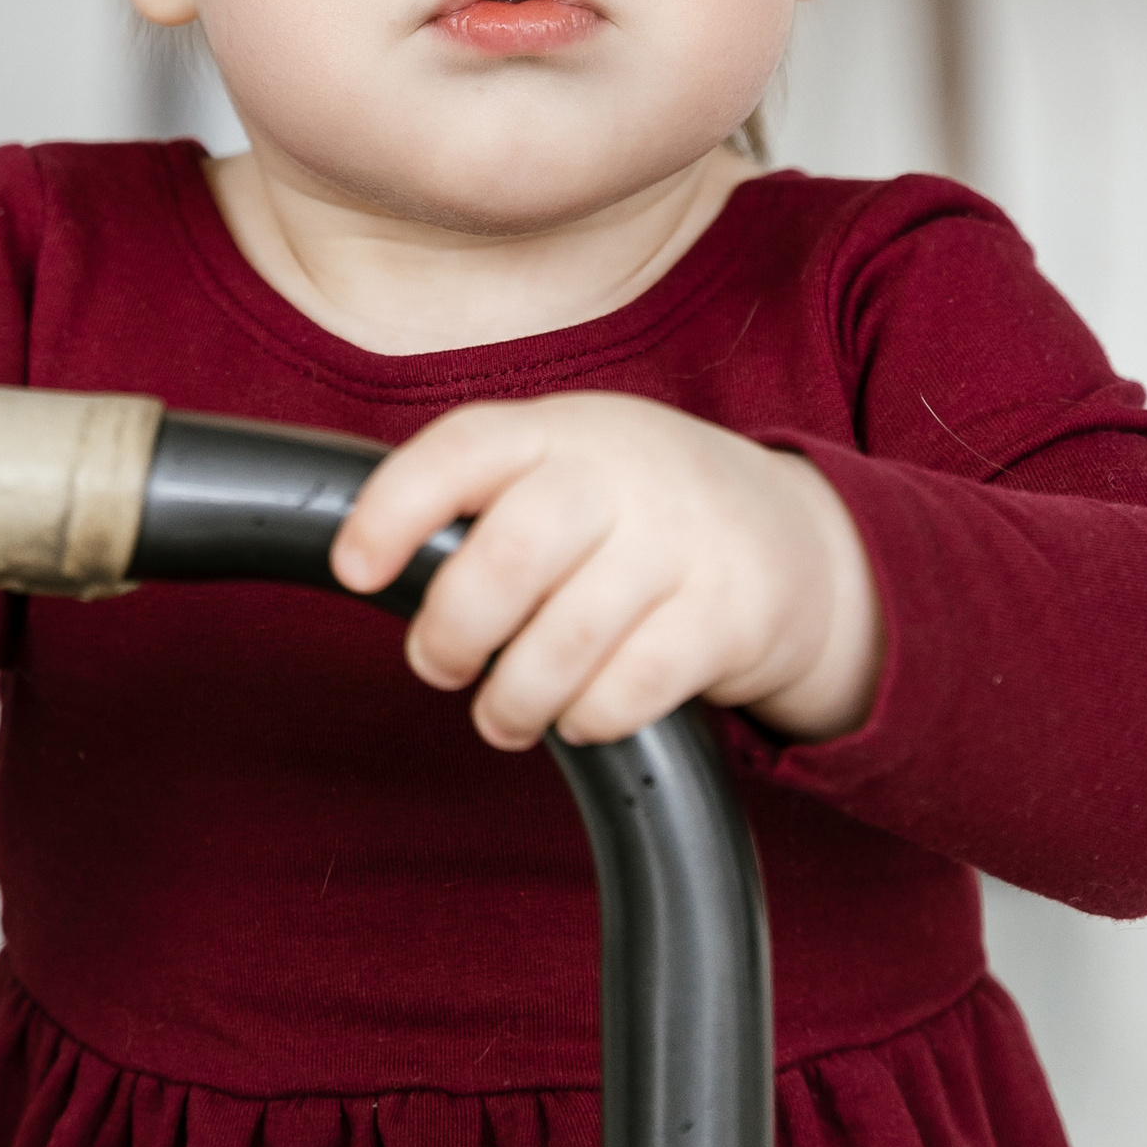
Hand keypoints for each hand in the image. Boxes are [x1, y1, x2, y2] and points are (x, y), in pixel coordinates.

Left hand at [329, 390, 883, 750]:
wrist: (792, 536)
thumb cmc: (636, 509)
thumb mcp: (566, 464)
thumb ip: (485, 498)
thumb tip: (374, 566)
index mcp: (560, 429)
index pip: (463, 448)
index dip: (395, 508)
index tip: (354, 570)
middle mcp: (622, 474)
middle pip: (511, 553)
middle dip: (454, 631)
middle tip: (440, 665)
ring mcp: (683, 541)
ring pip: (568, 639)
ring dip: (514, 699)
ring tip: (503, 715)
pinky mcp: (730, 614)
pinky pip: (633, 688)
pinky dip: (589, 717)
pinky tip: (581, 713)